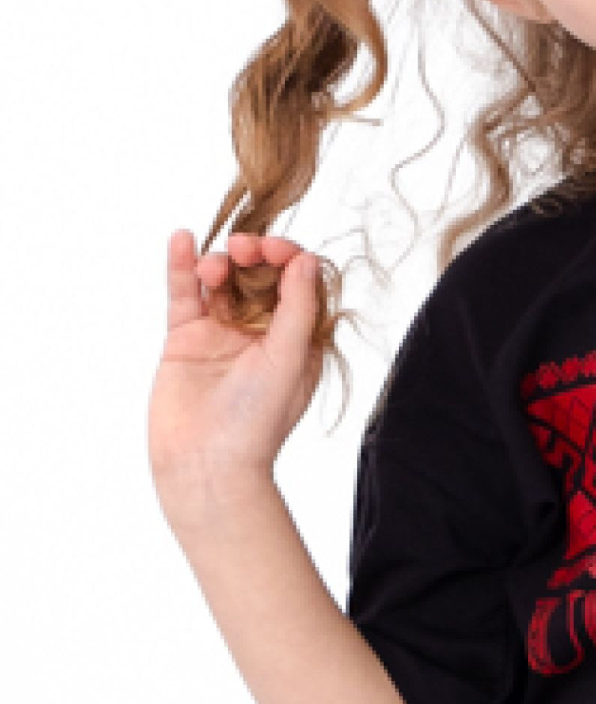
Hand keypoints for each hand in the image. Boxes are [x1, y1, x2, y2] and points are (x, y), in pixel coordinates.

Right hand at [149, 230, 330, 515]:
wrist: (206, 463)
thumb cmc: (256, 422)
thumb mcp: (288, 360)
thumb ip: (297, 308)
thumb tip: (305, 260)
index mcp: (299, 340)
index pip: (299, 285)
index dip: (289, 259)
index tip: (276, 249)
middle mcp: (262, 333)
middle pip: (260, 275)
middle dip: (254, 255)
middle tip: (245, 248)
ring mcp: (222, 333)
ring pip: (223, 281)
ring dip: (221, 263)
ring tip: (216, 268)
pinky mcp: (186, 338)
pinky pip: (185, 294)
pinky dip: (184, 266)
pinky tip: (182, 240)